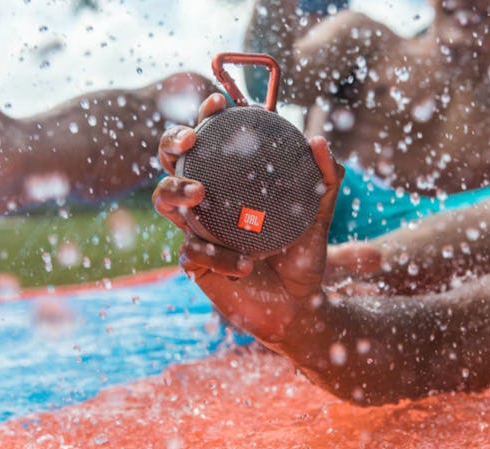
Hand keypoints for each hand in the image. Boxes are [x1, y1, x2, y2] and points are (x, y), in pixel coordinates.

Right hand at [153, 93, 343, 342]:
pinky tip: (242, 264)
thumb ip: (325, 178)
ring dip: (175, 191)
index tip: (218, 102)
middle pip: (171, 161)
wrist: (297, 304)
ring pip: (164, 201)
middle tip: (189, 141)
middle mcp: (208, 201)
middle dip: (171, 142)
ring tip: (199, 194)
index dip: (205, 117)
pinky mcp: (194, 263)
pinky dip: (216, 255)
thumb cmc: (302, 254)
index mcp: (231, 182)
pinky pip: (191, 251)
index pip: (211, 141)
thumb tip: (318, 140)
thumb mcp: (319, 215)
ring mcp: (196, 229)